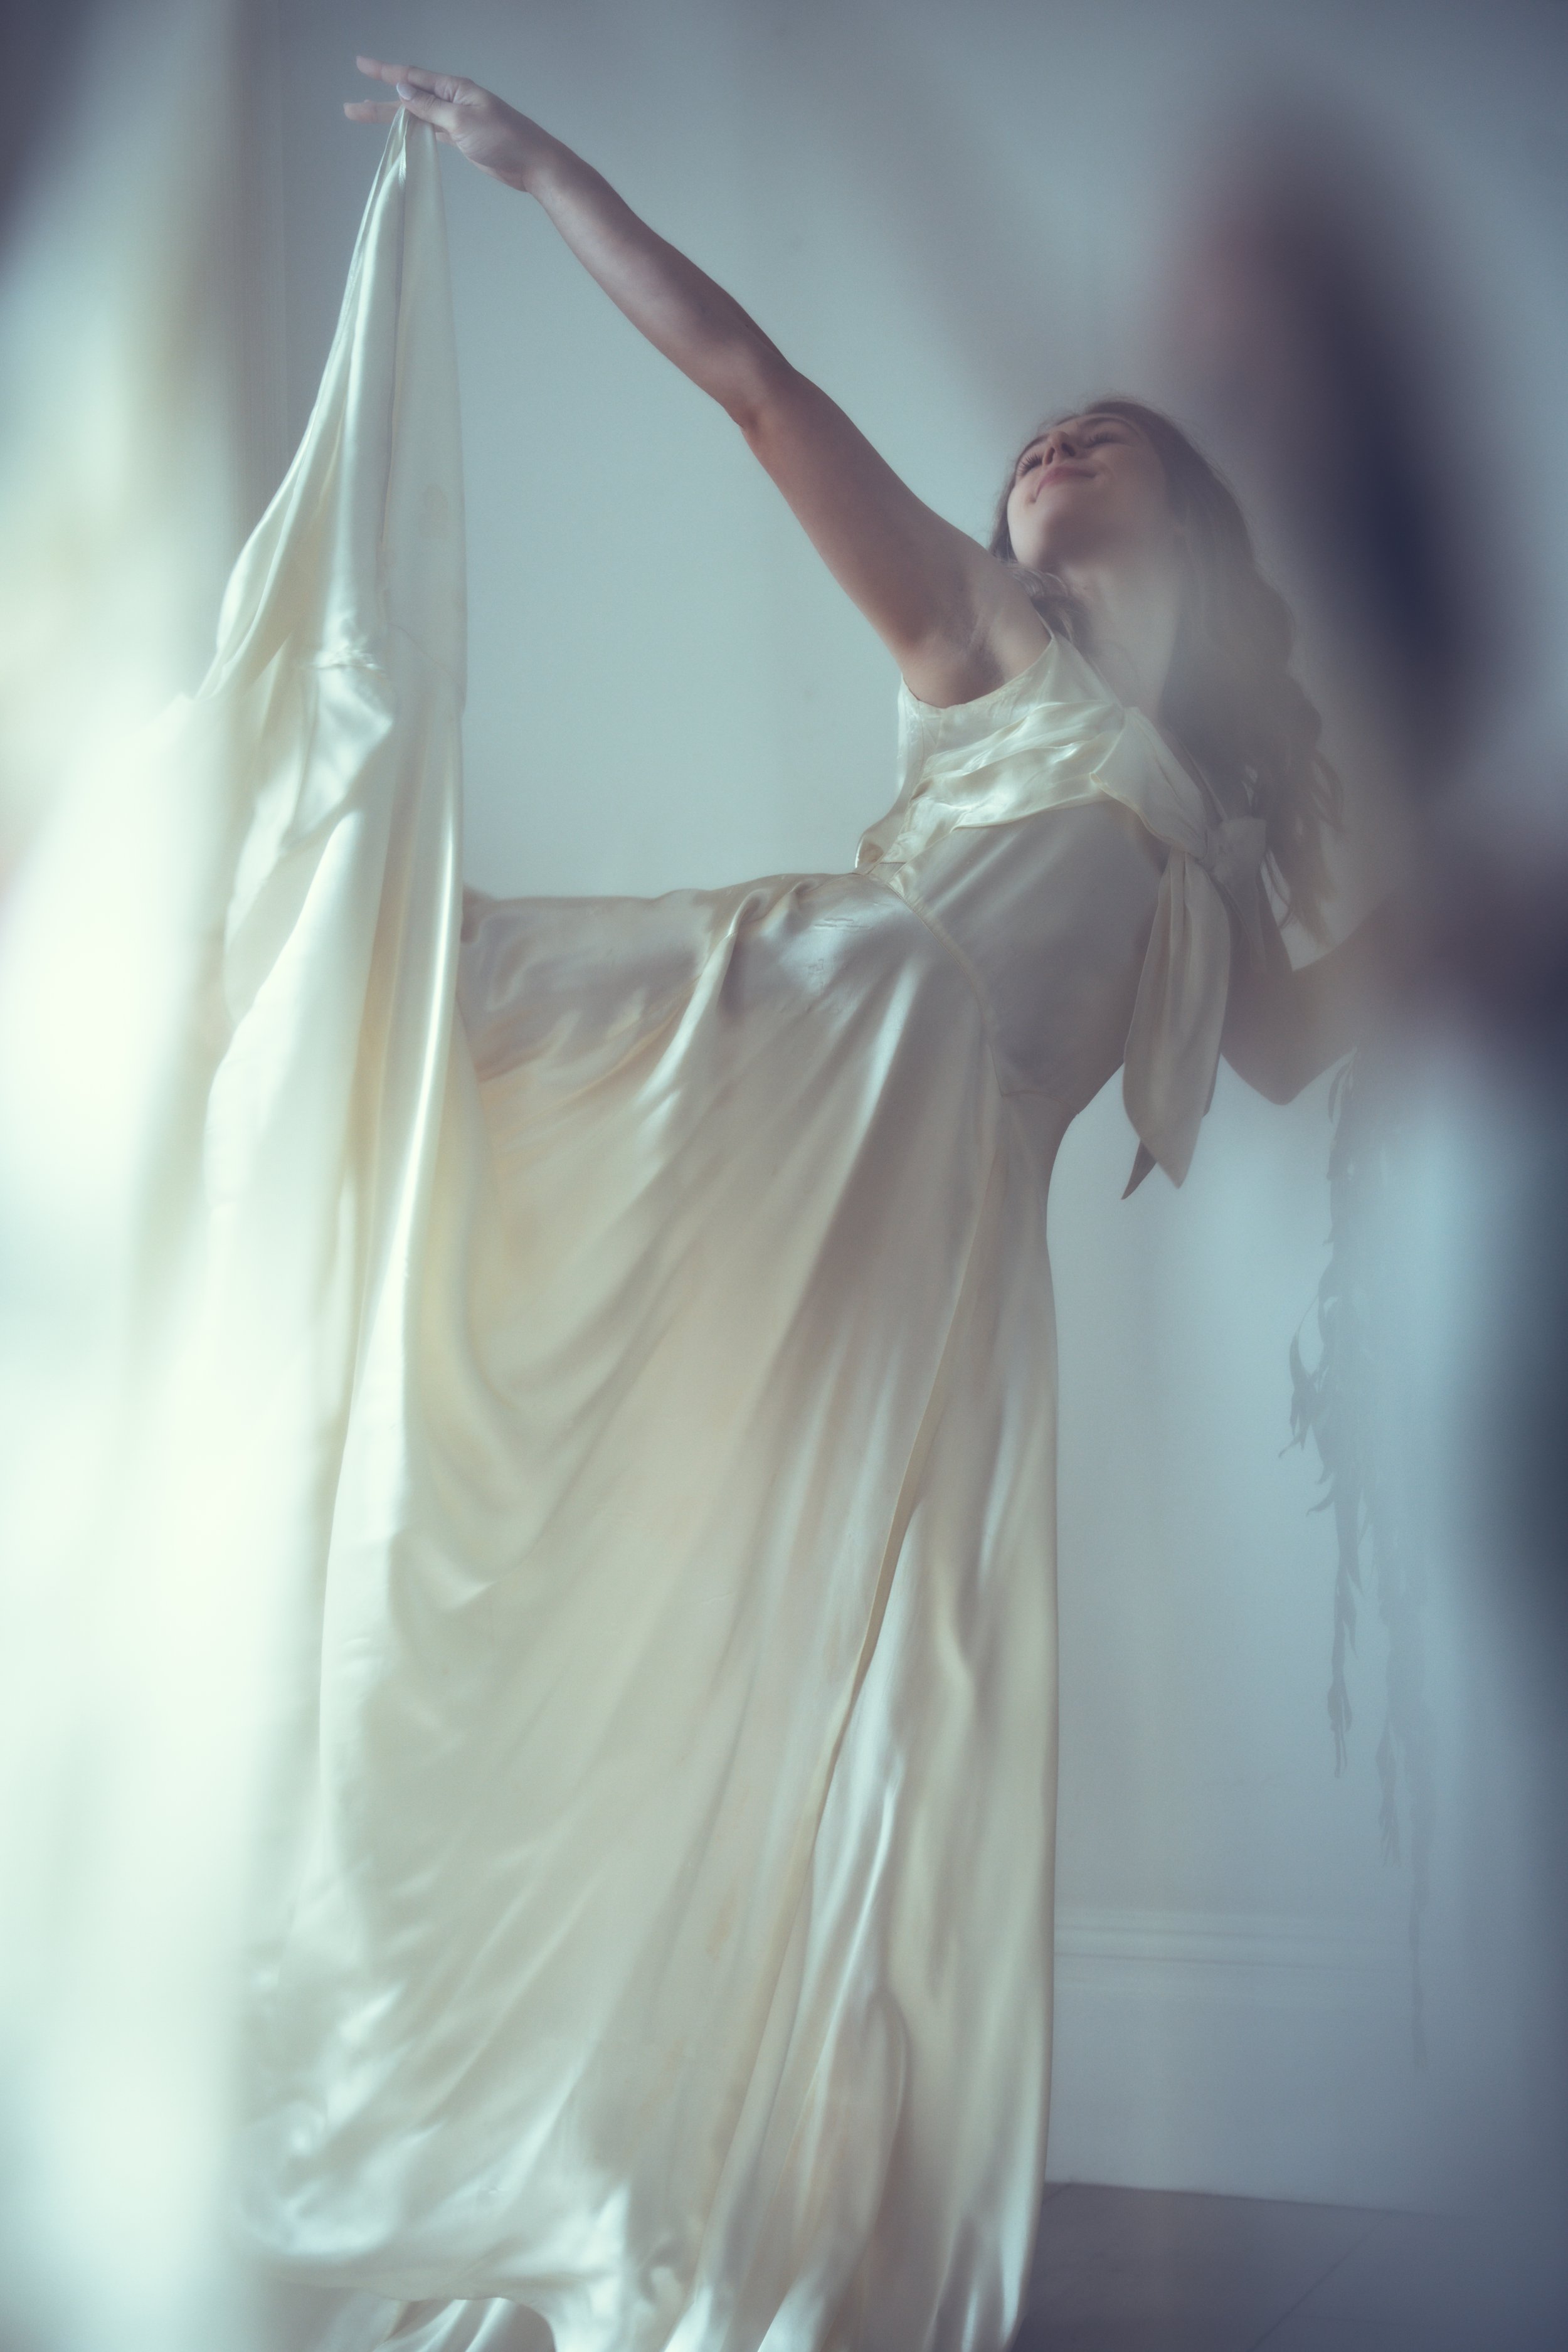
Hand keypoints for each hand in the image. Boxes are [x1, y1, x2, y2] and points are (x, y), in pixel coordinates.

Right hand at [344, 57, 548, 191]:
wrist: (532, 165)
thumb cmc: (504, 139)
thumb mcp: (462, 121)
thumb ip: (431, 107)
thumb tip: (403, 90)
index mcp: (454, 89)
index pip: (413, 77)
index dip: (385, 72)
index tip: (361, 65)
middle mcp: (453, 100)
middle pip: (409, 97)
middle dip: (380, 101)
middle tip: (352, 107)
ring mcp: (456, 120)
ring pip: (417, 115)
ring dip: (394, 117)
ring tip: (367, 116)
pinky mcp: (461, 139)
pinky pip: (430, 130)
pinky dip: (414, 130)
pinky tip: (400, 131)